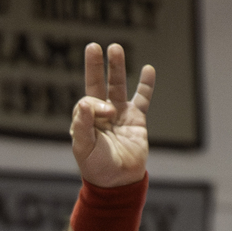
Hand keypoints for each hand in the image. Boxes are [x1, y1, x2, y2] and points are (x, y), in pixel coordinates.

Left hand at [71, 42, 153, 188]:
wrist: (119, 183)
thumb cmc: (98, 168)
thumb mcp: (84, 149)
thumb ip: (82, 126)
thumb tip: (85, 103)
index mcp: (86, 119)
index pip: (89, 99)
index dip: (96, 102)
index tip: (106, 113)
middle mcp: (102, 113)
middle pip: (98, 83)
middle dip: (95, 65)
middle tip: (93, 46)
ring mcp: (120, 114)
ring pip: (118, 86)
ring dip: (117, 67)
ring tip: (115, 48)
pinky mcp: (136, 120)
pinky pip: (142, 99)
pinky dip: (147, 85)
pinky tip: (149, 69)